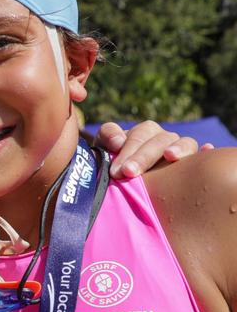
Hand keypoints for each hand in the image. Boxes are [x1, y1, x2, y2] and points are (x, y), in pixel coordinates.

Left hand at [95, 121, 210, 177]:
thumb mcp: (104, 148)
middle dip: (143, 156)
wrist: (125, 178)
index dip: (128, 151)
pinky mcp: (192, 164)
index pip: (140, 136)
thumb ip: (107, 137)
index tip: (118, 170)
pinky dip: (205, 152)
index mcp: (145, 132)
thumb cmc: (114, 162)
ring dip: (179, 148)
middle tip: (128, 172)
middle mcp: (165, 138)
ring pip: (185, 143)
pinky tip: (207, 150)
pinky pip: (203, 155)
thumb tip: (118, 141)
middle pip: (159, 140)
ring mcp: (181, 149)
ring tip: (171, 156)